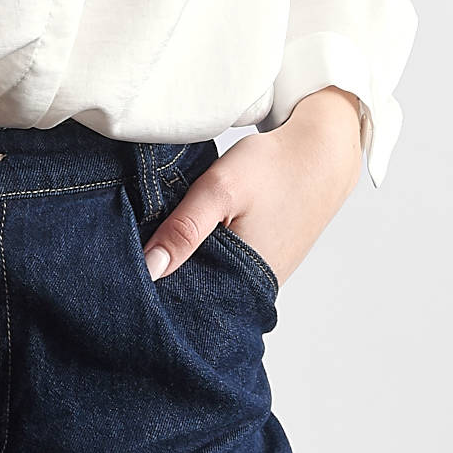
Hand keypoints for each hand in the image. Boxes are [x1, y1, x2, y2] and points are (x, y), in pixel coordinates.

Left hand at [141, 87, 364, 286]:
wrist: (322, 153)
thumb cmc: (274, 167)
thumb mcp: (219, 190)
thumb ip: (183, 230)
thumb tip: (149, 269)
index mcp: (244, 281)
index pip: (184, 300)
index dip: (154, 285)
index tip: (130, 267)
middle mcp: (256, 290)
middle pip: (196, 293)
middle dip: (169, 274)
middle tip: (144, 246)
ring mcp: (262, 280)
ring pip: (210, 280)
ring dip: (188, 264)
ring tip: (169, 239)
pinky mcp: (264, 266)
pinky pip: (226, 270)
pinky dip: (207, 255)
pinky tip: (196, 236)